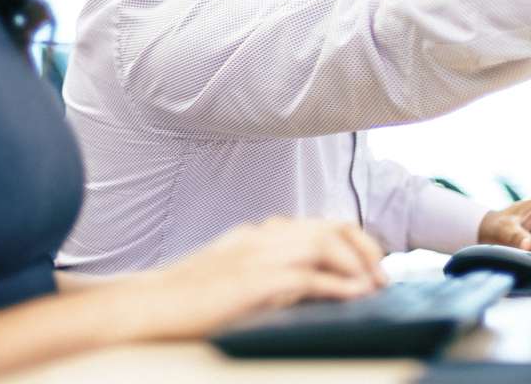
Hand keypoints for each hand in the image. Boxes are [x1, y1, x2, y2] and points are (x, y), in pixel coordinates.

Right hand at [128, 217, 385, 339]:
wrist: (147, 305)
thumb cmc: (185, 297)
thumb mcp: (233, 275)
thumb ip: (267, 272)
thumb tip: (310, 285)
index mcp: (258, 234)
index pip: (319, 224)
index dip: (353, 241)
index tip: (371, 264)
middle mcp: (263, 236)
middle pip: (331, 226)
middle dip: (366, 248)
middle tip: (383, 275)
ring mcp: (258, 255)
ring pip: (326, 243)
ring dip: (358, 264)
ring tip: (375, 286)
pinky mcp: (254, 281)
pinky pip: (309, 277)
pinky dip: (338, 285)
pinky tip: (355, 296)